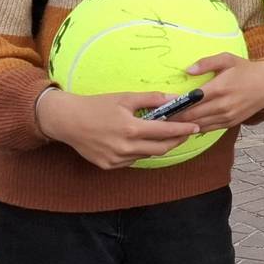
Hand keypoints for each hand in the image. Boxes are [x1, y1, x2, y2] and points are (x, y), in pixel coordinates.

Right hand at [36, 89, 199, 169]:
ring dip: (159, 146)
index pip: (165, 132)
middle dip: (176, 141)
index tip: (195, 127)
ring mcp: (116, 159)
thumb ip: (151, 99)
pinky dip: (141, 151)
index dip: (183, 130)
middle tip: (185, 133)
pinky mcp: (109, 166)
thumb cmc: (97, 105)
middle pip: (161, 149)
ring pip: (147, 155)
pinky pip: (133, 160)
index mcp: (131, 129)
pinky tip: (141, 142)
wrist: (68, 121)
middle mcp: (125, 147)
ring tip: (166, 135)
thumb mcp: (125, 97)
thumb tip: (174, 98)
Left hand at [168, 55, 263, 131]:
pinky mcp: (230, 123)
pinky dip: (195, 129)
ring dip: (182, 126)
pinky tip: (184, 127)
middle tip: (158, 118)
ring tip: (166, 124)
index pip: (190, 101)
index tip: (160, 106)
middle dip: (174, 118)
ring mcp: (227, 116)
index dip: (174, 106)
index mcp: (219, 87)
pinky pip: (208, 129)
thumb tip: (187, 70)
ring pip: (198, 125)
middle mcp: (223, 105)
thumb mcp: (227, 59)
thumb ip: (206, 62)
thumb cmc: (245, 69)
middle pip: (191, 116)